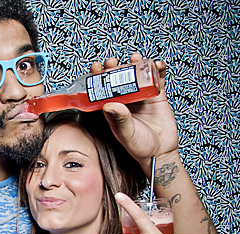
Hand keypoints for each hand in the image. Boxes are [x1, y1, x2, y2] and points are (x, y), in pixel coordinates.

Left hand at [90, 53, 178, 173]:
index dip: (98, 77)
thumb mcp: (127, 134)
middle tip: (113, 62)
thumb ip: (119, 120)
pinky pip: (157, 79)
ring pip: (136, 75)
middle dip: (115, 67)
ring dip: (135, 64)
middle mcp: (125, 101)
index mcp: (112, 109)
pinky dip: (157, 69)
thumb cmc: (140, 147)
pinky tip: (157, 64)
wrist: (160, 152)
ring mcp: (141, 96)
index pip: (102, 90)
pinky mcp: (157, 96)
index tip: (96, 68)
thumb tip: (108, 104)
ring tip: (135, 59)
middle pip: (118, 78)